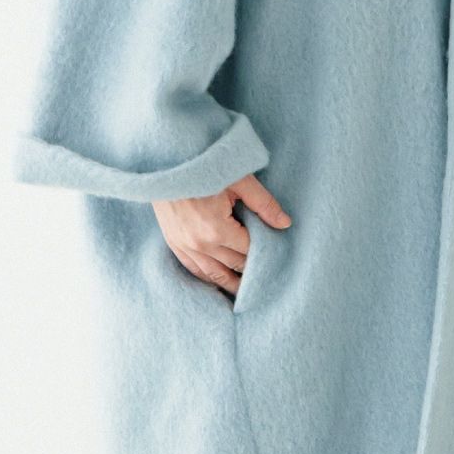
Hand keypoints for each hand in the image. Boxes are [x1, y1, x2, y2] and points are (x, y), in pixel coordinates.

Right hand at [151, 173, 291, 297]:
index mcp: (218, 230)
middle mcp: (200, 244)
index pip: (249, 251)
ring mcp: (184, 246)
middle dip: (251, 268)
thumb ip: (263, 204)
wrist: (168, 162)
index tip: (277, 255)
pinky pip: (194, 270)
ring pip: (213, 275)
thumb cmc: (206, 165)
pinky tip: (218, 282)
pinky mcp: (174, 243)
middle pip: (234, 265)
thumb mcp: (239, 180)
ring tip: (247, 291)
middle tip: (268, 275)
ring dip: (231, 284)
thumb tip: (285, 224)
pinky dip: (208, 278)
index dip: (265, 252)